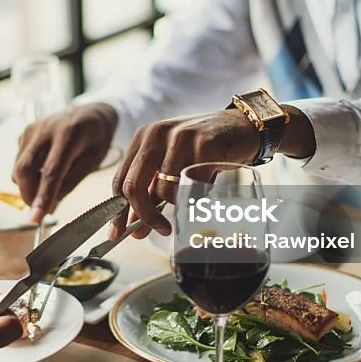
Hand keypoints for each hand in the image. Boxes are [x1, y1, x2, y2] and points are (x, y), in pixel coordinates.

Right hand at [12, 103, 118, 222]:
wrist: (91, 112)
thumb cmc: (96, 138)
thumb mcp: (93, 161)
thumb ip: (70, 183)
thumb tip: (49, 207)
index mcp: (69, 134)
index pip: (51, 171)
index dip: (42, 196)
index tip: (36, 218)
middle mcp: (46, 129)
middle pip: (25, 169)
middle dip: (28, 195)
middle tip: (40, 210)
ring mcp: (33, 129)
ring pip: (18, 167)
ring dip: (27, 187)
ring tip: (46, 190)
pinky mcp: (25, 133)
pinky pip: (19, 161)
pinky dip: (27, 175)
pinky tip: (43, 173)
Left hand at [111, 110, 260, 239]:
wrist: (243, 128)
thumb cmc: (204, 149)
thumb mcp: (171, 165)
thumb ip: (151, 192)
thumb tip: (135, 227)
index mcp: (144, 137)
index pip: (120, 179)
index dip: (117, 211)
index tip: (118, 234)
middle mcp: (157, 134)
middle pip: (134, 186)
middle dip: (144, 216)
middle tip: (160, 230)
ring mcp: (180, 138)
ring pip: (165, 191)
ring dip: (181, 201)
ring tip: (196, 187)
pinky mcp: (204, 146)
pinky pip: (193, 188)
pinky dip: (200, 194)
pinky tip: (209, 180)